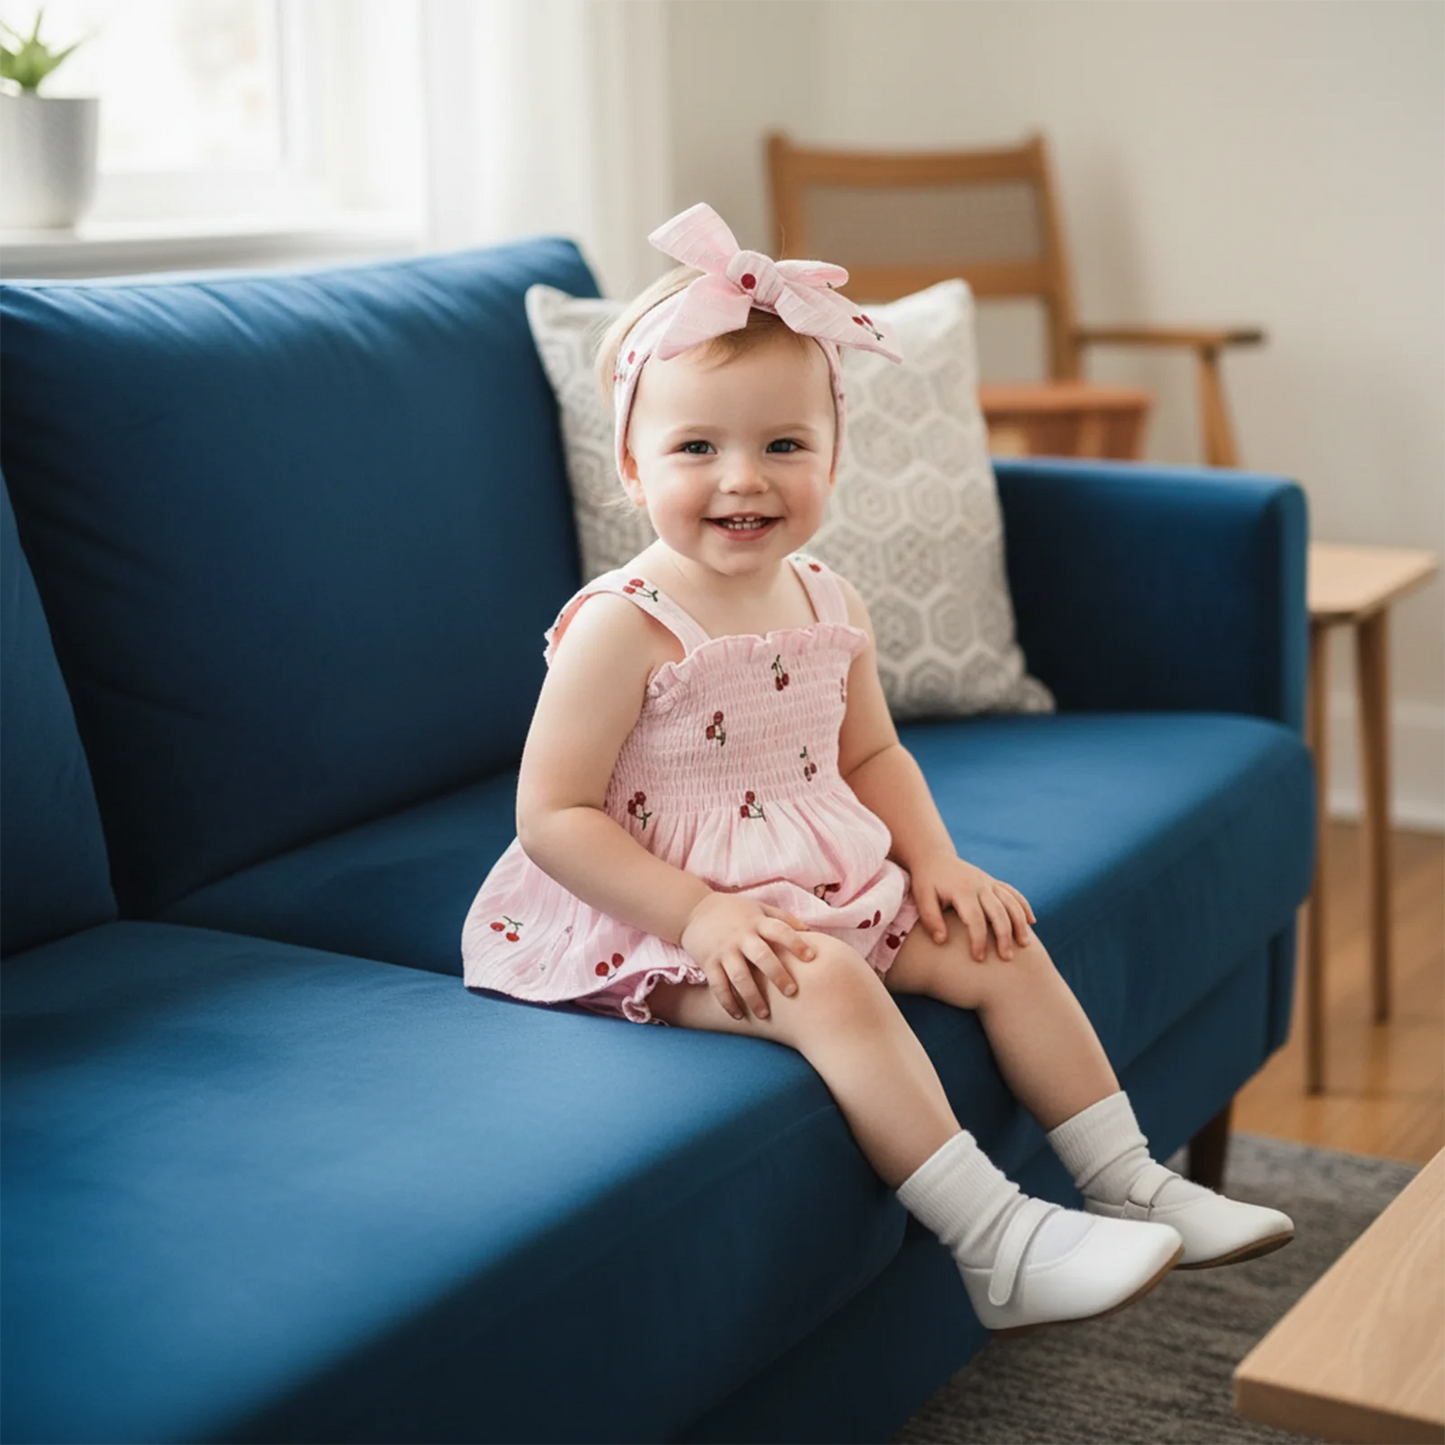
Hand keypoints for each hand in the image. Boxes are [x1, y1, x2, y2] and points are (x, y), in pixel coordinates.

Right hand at [680, 893, 815, 1020]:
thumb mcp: (758, 907)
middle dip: (777, 975)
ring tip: (765, 1015)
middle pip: (761, 956)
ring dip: (752, 997)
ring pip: (739, 976)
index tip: (811, 957)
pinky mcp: (708, 962)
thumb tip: (811, 931)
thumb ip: (782, 918)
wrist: (693, 910)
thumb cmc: (733, 911)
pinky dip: (727, 1002)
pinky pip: (718, 985)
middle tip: (792, 992)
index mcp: (756, 922)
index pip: (779, 930)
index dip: (796, 943)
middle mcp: (741, 936)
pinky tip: (739, 1015)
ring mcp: (724, 950)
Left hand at [909, 853, 1035, 961]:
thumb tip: (941, 941)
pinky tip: (1031, 922)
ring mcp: (989, 882)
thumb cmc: (926, 881)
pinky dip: (1024, 906)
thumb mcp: (922, 897)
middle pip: (999, 912)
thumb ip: (930, 918)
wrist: (934, 857)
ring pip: (1011, 902)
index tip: (978, 958)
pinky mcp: (993, 881)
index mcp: (962, 890)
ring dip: (1020, 923)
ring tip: (1025, 944)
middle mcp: (980, 885)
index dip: (978, 940)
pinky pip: (1013, 893)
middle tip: (1006, 958)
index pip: (975, 919)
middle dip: (1004, 936)